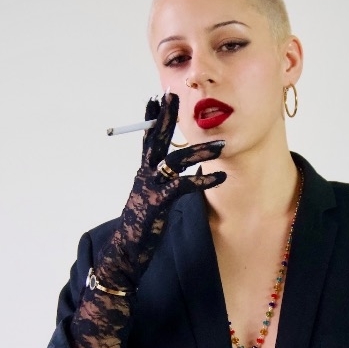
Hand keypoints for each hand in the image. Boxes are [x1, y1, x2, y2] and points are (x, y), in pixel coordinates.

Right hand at [97, 90, 225, 290]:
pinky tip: (221, 178)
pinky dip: (204, 180)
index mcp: (144, 172)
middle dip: (166, 117)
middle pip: (156, 139)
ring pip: (175, 160)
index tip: (157, 97)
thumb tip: (184, 172)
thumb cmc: (142, 226)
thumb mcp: (154, 199)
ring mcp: (150, 187)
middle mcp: (145, 175)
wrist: (127, 252)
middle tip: (174, 95)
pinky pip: (183, 186)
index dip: (152, 118)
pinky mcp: (159, 203)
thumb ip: (164, 183)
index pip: (147, 138)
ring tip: (221, 144)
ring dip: (200, 151)